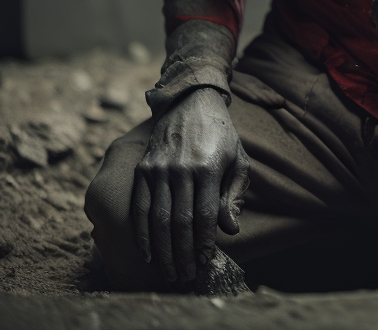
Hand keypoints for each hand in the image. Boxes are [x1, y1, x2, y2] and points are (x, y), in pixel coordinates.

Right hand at [132, 87, 248, 283]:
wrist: (191, 100)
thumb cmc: (221, 134)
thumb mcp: (238, 158)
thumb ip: (234, 194)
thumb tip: (230, 229)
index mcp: (208, 167)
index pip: (205, 216)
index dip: (204, 244)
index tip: (204, 263)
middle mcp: (181, 168)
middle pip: (180, 222)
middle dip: (183, 255)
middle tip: (185, 276)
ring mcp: (159, 168)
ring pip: (158, 219)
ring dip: (162, 251)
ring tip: (169, 272)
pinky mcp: (144, 167)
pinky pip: (140, 206)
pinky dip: (141, 233)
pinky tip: (147, 253)